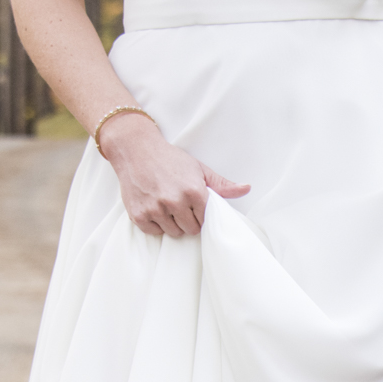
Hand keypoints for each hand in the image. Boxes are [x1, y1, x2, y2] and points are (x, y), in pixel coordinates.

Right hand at [98, 112, 248, 236]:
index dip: (200, 213)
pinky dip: (155, 224)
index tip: (194, 205)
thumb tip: (247, 188)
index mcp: (193, 191)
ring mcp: (155, 209)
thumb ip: (222, 184)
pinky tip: (154, 208)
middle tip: (180, 205)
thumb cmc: (170, 159)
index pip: (206, 220)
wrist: (135, 149)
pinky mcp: (138, 215)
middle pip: (191, 230)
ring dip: (172, 223)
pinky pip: (154, 232)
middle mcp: (175, 202)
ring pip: (173, 232)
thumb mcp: (198, 168)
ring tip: (166, 205)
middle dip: (188, 221)